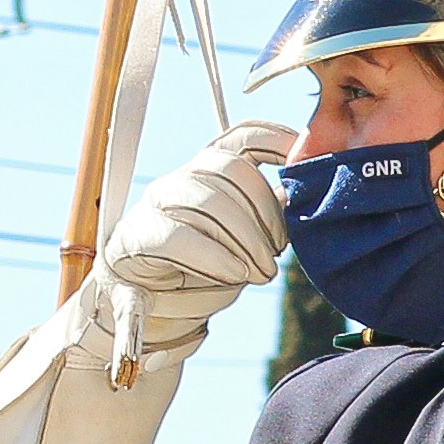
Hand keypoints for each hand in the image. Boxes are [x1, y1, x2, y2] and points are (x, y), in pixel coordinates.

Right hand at [76, 122, 295, 371]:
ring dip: (247, 241)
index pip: (244, 137)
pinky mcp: (137, 237)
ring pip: (209, 202)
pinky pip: (179, 237)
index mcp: (214, 171)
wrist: (155, 307)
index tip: (304, 164)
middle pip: (233, 170)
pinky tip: (235, 275)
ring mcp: (158, 204)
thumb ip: (271, 214)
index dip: (276, 140)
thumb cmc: (209, 268)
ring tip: (260, 273)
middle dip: (267, 213)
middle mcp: (185, 178)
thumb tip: (306, 194)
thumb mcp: (248, 239)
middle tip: (277, 253)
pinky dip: (214, 257)